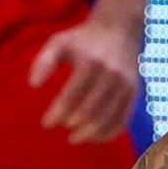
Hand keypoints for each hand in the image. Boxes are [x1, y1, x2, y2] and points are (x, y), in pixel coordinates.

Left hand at [29, 10, 143, 145]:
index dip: (57, 113)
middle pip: (90, 111)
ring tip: (75, 138)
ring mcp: (125, 86)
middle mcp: (111, 75)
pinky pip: (122, 120)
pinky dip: (109, 133)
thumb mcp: (59, 42)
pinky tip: (95, 137)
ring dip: (90, 133)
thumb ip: (44, 62)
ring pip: (107, 118)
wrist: (119, 30)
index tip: (46, 123)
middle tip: (62, 129)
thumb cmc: (83, 39)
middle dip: (73, 126)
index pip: (71, 96)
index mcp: (90, 63)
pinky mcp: (134, 93)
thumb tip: (33, 85)